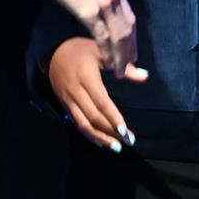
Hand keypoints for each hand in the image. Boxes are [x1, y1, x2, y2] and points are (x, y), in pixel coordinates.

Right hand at [46, 0, 146, 77]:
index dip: (133, 39)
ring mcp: (104, 4)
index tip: (132, 54)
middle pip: (128, 30)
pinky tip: (108, 62)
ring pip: (119, 36)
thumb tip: (105, 12)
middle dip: (130, 52)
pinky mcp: (90, 11)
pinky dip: (108, 52)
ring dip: (121, 57)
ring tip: (120, 72)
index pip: (131, 20)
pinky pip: (103, 36)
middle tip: (129, 69)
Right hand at [47, 35, 135, 152]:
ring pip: (83, 124)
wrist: (52, 53)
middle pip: (93, 117)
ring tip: (116, 147)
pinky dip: (89, 134)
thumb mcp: (102, 51)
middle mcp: (76, 92)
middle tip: (129, 141)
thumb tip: (145, 76)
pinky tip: (101, 142)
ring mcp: (68, 101)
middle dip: (111, 132)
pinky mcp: (64, 106)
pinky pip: (77, 123)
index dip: (113, 117)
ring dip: (100, 138)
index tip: (125, 131)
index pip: (101, 102)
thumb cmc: (82, 50)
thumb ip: (123, 67)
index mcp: (87, 78)